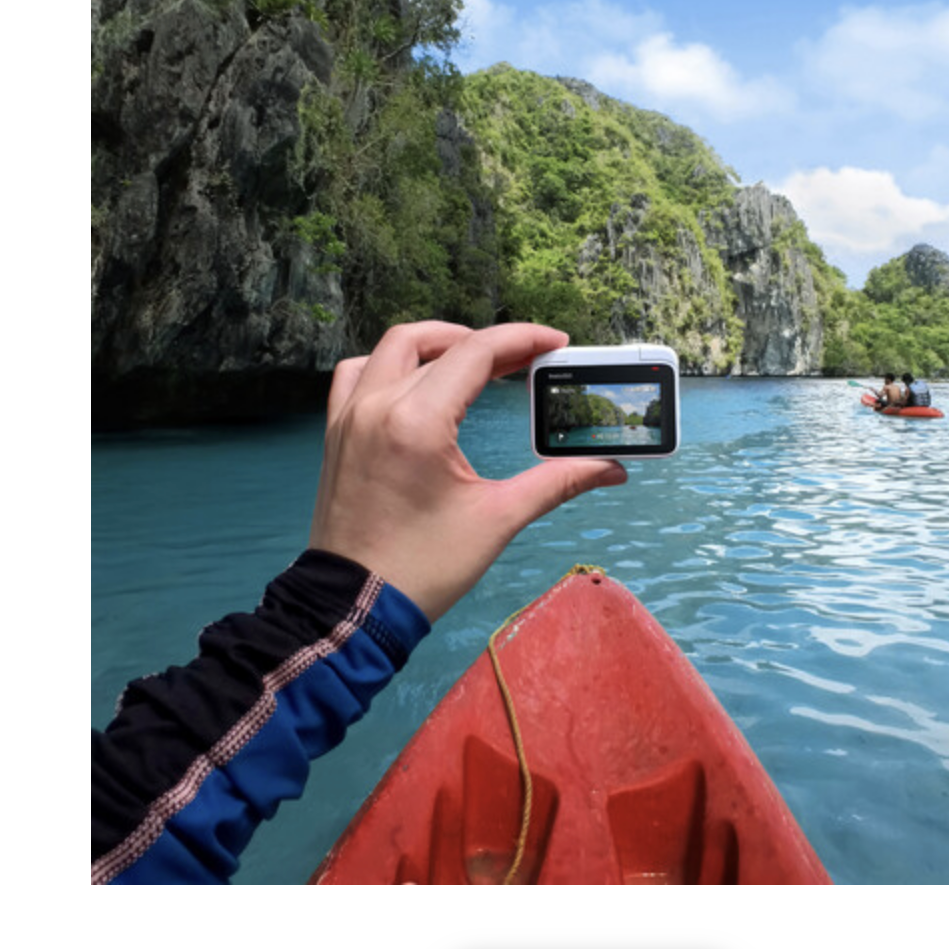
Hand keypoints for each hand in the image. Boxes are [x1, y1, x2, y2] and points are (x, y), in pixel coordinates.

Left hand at [308, 321, 627, 621]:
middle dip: (489, 344)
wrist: (353, 608)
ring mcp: (350, 416)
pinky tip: (417, 381)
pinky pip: (358, 374)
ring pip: (394, 348)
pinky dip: (391, 364)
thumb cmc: (425, 567)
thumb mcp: (498, 519)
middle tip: (527, 360)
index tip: (556, 344)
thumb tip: (611, 469)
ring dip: (438, 343)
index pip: (476, 352)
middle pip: (440, 344)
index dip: (522, 340)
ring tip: (475, 361)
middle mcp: (378, 406)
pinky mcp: (337, 433)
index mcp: (418, 422)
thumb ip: (557, 482)